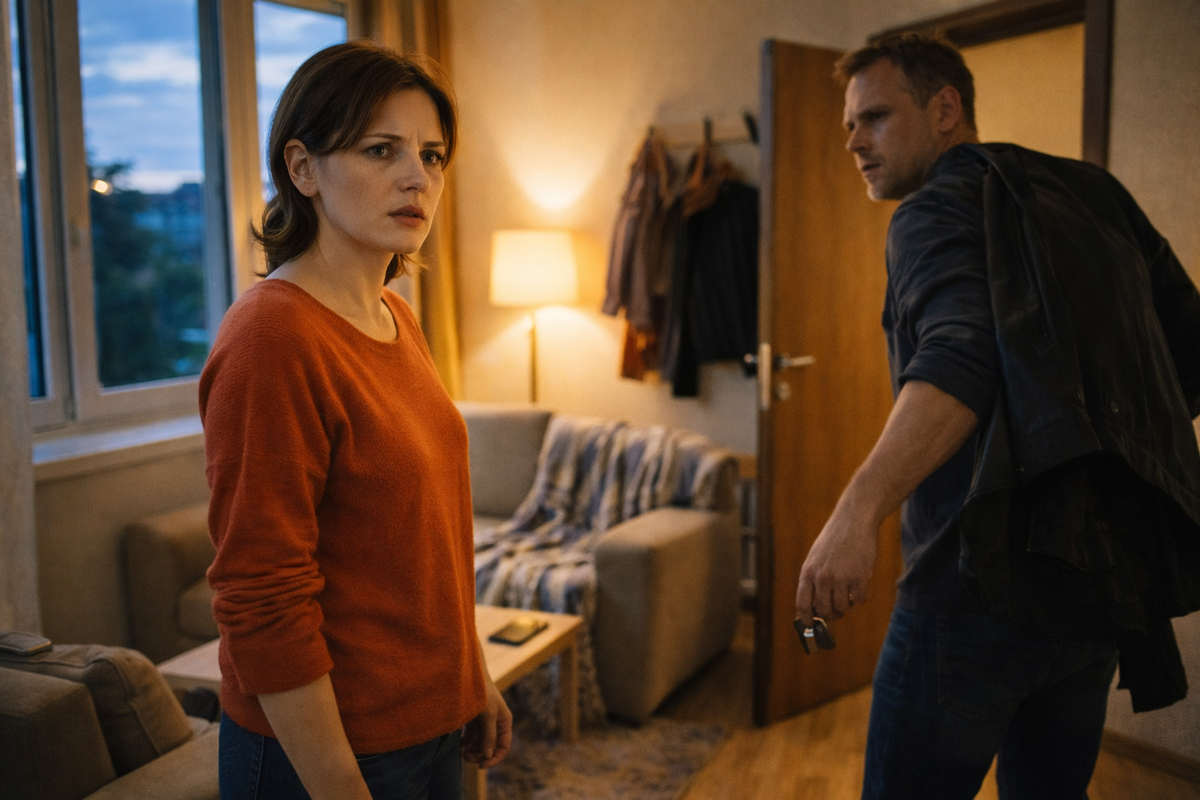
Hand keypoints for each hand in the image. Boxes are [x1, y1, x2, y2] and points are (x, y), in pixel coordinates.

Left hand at [461, 677, 511, 767]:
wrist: (468, 675)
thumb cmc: (483, 693)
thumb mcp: (488, 715)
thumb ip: (489, 736)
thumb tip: (488, 756)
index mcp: (504, 723)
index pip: (503, 747)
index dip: (494, 758)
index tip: (482, 765)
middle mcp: (496, 724)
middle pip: (490, 748)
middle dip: (480, 755)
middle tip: (467, 758)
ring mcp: (484, 723)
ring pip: (480, 744)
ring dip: (472, 751)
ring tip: (462, 753)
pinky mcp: (473, 720)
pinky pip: (471, 737)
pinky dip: (466, 743)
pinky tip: (459, 746)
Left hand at [794, 502, 877, 627]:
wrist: (853, 521)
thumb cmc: (834, 540)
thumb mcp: (815, 557)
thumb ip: (813, 580)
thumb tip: (813, 608)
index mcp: (808, 572)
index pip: (802, 605)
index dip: (807, 619)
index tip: (811, 625)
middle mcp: (822, 577)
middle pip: (824, 611)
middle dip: (831, 614)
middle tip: (837, 610)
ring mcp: (841, 578)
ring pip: (842, 607)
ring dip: (846, 604)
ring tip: (848, 591)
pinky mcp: (860, 578)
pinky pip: (859, 600)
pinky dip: (860, 597)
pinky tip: (859, 585)